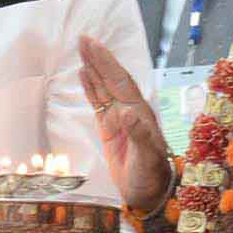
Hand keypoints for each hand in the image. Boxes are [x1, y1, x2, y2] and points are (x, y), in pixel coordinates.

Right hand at [78, 35, 174, 212]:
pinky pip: (98, 102)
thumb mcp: (147, 159)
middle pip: (111, 78)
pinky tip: (83, 75)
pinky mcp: (109, 129)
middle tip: (83, 39)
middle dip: (98, 58)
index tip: (93, 46)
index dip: (107, 63)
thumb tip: (128, 113)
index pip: (120, 81)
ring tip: (81, 49)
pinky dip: (90, 87)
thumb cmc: (151, 177)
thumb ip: (139, 136)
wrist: (149, 193)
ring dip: (93, 68)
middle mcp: (129, 110)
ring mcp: (119, 118)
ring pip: (104, 87)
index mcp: (139, 113)